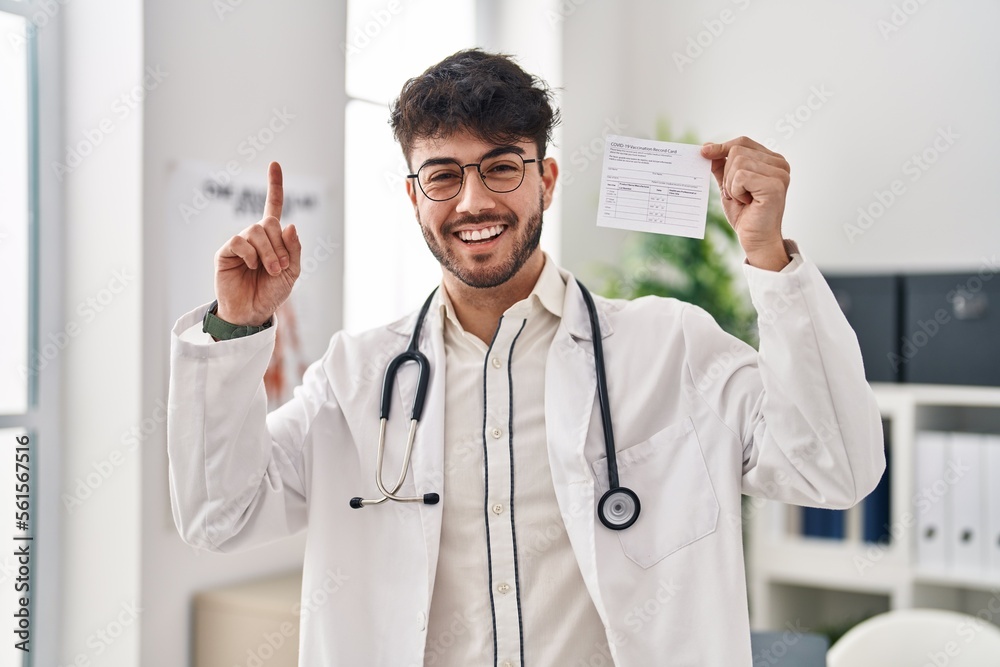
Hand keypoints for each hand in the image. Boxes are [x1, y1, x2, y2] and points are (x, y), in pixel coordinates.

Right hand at [214, 162, 300, 325]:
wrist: (253, 312)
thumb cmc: (272, 292)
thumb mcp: (292, 272)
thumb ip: (294, 249)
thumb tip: (290, 224)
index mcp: (273, 238)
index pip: (274, 207)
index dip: (274, 186)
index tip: (274, 164)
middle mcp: (255, 237)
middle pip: (269, 223)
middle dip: (279, 245)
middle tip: (281, 267)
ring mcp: (240, 244)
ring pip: (255, 231)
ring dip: (268, 252)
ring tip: (270, 270)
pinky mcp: (225, 252)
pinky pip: (239, 241)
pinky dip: (251, 254)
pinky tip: (252, 267)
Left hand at [700, 137, 790, 270]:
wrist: (755, 239)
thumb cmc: (745, 214)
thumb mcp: (729, 185)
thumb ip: (721, 166)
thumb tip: (707, 147)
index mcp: (772, 161)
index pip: (743, 142)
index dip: (722, 147)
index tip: (704, 152)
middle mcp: (780, 164)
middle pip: (738, 150)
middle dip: (728, 174)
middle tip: (737, 194)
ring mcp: (779, 174)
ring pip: (737, 162)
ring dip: (732, 185)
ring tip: (743, 199)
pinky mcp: (774, 185)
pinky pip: (741, 176)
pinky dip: (736, 191)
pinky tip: (747, 202)